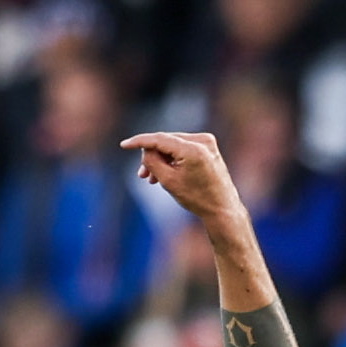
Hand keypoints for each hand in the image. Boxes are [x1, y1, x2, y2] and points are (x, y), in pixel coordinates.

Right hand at [121, 131, 246, 229]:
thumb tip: (145, 149)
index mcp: (193, 149)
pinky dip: (172, 158)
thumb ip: (153, 162)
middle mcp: (202, 140)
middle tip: (141, 175)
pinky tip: (165, 172)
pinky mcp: (208, 146)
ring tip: (151, 178)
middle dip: (151, 156)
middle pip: (166, 141)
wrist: (221, 207)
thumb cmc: (196, 197)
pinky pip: (183, 148)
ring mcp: (207, 142)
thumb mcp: (168, 181)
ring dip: (161, 158)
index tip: (124, 144)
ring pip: (173, 145)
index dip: (140, 141)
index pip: (160, 139)